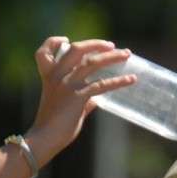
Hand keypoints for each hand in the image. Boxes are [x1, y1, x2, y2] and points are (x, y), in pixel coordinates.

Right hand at [25, 36, 136, 165]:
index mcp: (50, 76)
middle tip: (112, 46)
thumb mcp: (64, 106)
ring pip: (92, 63)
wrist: (44, 138)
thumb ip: (81, 100)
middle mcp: (58, 76)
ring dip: (112, 57)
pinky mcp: (78, 97)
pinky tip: (131, 79)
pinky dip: (119, 81)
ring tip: (127, 55)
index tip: (66, 40)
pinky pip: (102, 85)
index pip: (45, 51)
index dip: (54, 41)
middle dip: (96, 44)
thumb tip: (95, 101)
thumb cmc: (53, 124)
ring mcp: (68, 85)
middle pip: (77, 50)